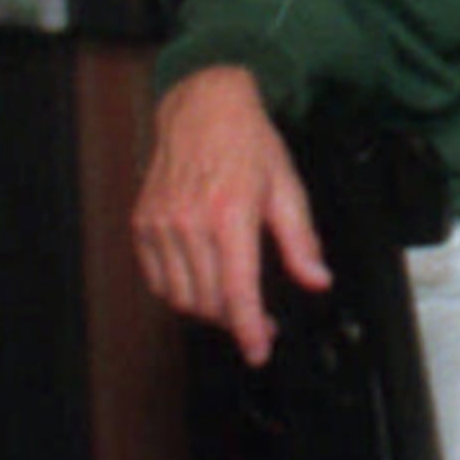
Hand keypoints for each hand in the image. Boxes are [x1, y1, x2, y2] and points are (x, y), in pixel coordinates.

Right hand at [131, 65, 319, 367]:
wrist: (203, 109)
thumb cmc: (249, 145)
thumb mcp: (288, 189)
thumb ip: (301, 241)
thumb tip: (317, 279)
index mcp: (230, 216)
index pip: (237, 291)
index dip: (248, 330)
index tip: (258, 351)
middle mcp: (189, 223)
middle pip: (208, 300)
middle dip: (235, 321)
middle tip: (260, 322)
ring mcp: (160, 225)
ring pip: (180, 296)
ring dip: (208, 310)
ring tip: (233, 303)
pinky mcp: (142, 224)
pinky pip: (156, 279)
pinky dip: (178, 292)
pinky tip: (202, 284)